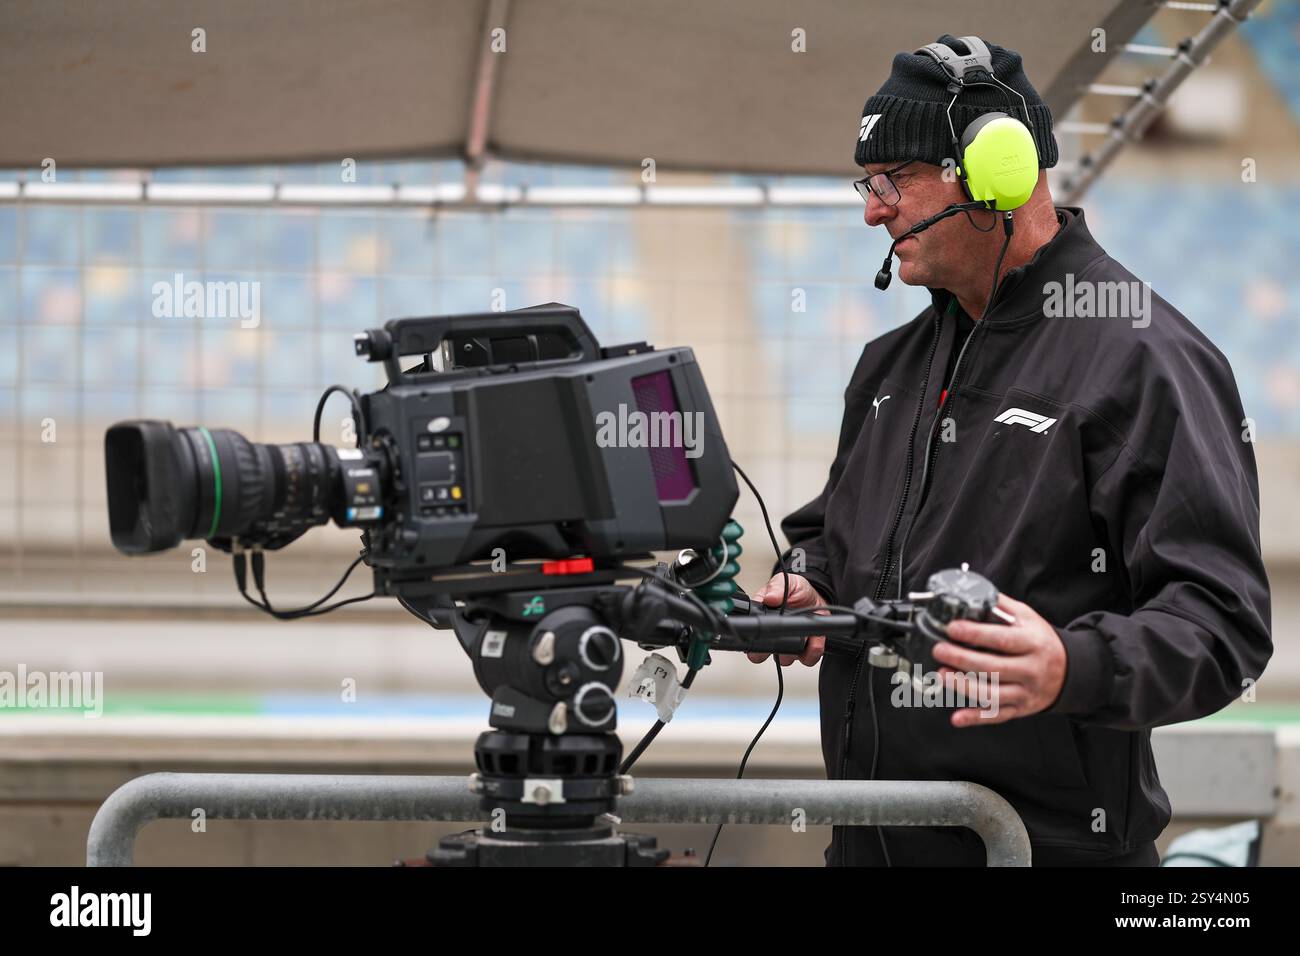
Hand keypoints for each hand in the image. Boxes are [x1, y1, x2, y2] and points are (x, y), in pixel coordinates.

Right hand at [744, 573, 827, 666]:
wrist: (817, 596)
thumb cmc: (797, 590)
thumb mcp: (786, 582)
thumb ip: (776, 587)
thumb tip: (769, 598)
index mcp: (763, 619)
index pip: (750, 638)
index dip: (754, 643)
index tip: (766, 635)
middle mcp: (774, 635)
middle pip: (761, 656)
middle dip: (771, 651)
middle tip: (783, 638)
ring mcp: (789, 644)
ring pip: (785, 659)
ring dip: (794, 650)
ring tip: (802, 634)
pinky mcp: (807, 648)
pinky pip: (808, 659)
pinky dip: (813, 651)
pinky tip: (814, 638)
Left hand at [932, 593, 1066, 726]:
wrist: (1070, 671)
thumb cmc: (1042, 641)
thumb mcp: (1028, 618)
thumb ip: (1002, 606)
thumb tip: (974, 593)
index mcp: (1033, 644)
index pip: (1003, 639)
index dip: (975, 634)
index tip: (953, 628)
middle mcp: (1031, 670)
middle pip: (994, 668)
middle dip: (962, 659)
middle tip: (940, 650)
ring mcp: (1026, 692)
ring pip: (993, 694)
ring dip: (964, 687)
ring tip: (943, 675)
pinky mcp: (1021, 709)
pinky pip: (997, 715)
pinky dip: (976, 718)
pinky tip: (957, 717)